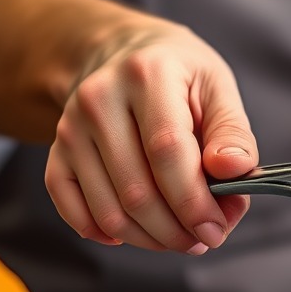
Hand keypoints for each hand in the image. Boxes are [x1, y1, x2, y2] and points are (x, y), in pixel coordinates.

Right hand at [44, 21, 256, 252]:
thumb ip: (231, 131)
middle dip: (176, 229)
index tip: (217, 228)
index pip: (167, 151)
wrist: (123, 53)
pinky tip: (137, 233)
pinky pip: (71, 207)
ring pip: (107, 209)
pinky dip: (105, 233)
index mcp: (148, 74)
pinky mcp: (57, 150)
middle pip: (136, 190)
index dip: (193, 200)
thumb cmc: (179, 74)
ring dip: (149, 239)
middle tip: (205, 239)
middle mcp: (100, 99)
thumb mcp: (217, 87)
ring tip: (181, 237)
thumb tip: (233, 170)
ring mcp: (71, 126)